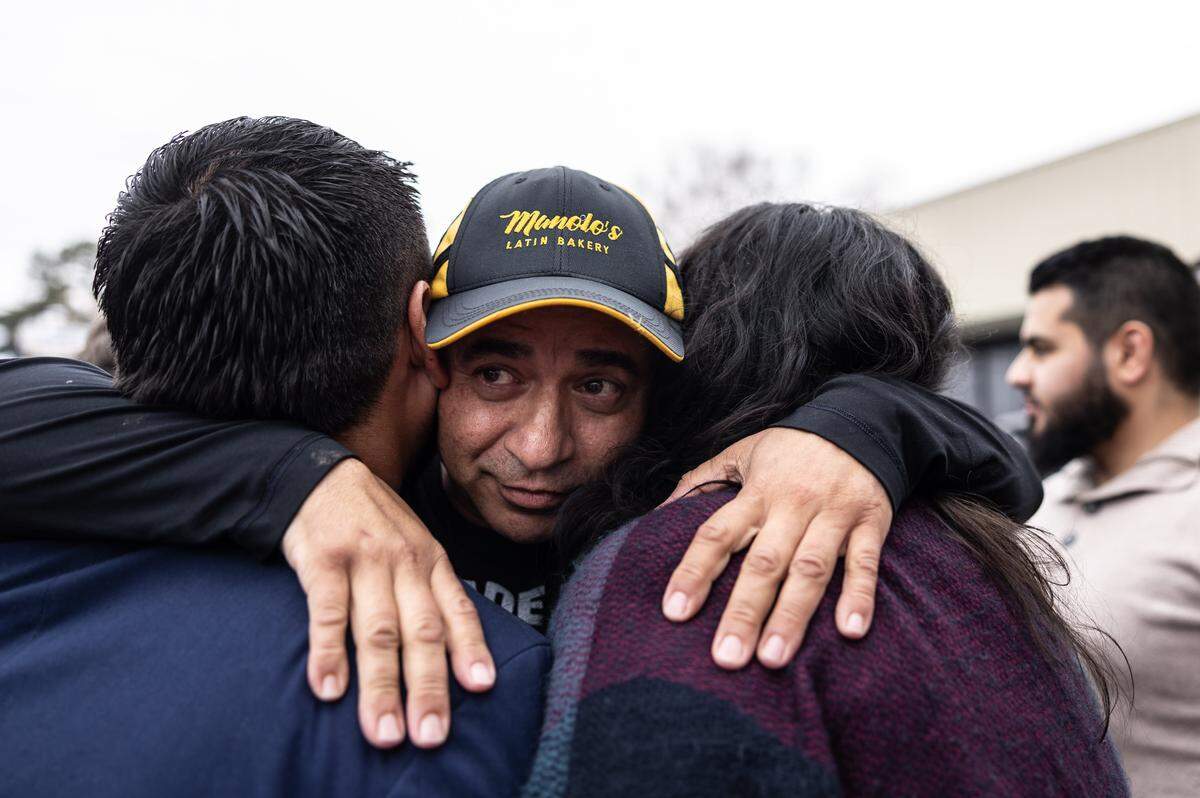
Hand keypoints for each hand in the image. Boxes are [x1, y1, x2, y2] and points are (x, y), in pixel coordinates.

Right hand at [281, 459, 494, 748]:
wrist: (321, 477)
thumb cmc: (373, 524)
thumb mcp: (414, 547)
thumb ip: (431, 595)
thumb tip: (458, 653)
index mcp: (431, 562)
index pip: (457, 611)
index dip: (471, 649)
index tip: (483, 688)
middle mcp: (404, 563)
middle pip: (421, 632)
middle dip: (428, 688)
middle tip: (430, 735)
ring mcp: (364, 561)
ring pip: (378, 631)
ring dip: (381, 685)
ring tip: (383, 732)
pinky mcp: (323, 561)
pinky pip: (327, 612)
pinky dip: (328, 652)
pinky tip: (328, 688)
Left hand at [659, 428, 892, 669]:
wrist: (859, 420)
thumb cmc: (789, 448)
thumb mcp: (740, 454)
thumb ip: (698, 482)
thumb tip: (655, 517)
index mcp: (755, 493)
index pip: (716, 535)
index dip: (694, 573)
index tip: (674, 613)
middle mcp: (791, 505)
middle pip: (763, 563)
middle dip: (743, 612)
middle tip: (725, 659)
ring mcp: (832, 515)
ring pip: (810, 569)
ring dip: (792, 616)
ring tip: (772, 659)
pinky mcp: (870, 523)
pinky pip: (864, 562)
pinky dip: (859, 596)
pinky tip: (849, 632)